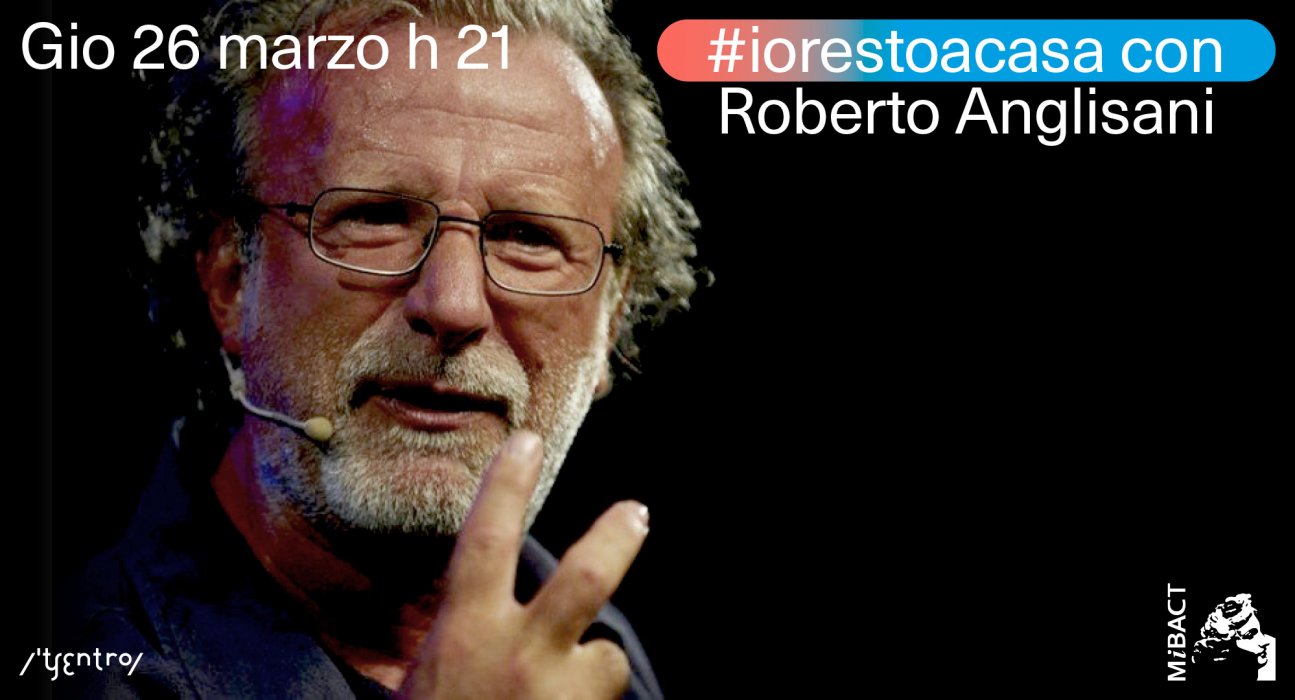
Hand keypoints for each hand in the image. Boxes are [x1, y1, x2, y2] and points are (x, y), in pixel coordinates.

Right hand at [399, 431, 649, 698]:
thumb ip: (460, 643)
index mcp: (464, 639)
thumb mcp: (428, 682)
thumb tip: (471, 625)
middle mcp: (520, 656)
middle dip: (615, 540)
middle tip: (637, 513)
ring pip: (606, 654)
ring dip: (592, 666)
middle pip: (585, 576)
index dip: (507, 487)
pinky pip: (605, 697)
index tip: (527, 441)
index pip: (485, 542)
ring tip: (566, 692)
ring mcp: (562, 690)